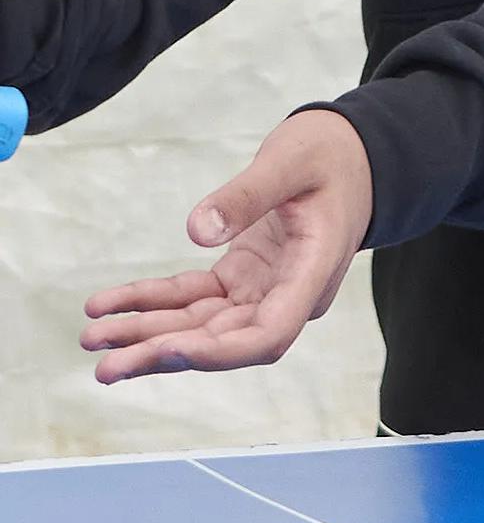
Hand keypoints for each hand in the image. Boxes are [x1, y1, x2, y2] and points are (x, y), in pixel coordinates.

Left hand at [81, 109, 374, 382]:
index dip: (218, 350)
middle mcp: (287, 296)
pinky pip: (191, 297)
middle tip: (105, 366)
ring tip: (93, 340)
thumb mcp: (291, 161)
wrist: (352, 156)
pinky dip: (150, 301)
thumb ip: (248, 195)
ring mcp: (263, 290)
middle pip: (222, 340)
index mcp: (312, 275)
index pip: (267, 334)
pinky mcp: (242, 277)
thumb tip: (196, 230)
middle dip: (161, 352)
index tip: (169, 349)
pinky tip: (109, 305)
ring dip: (146, 334)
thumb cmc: (330, 156)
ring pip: (199, 325)